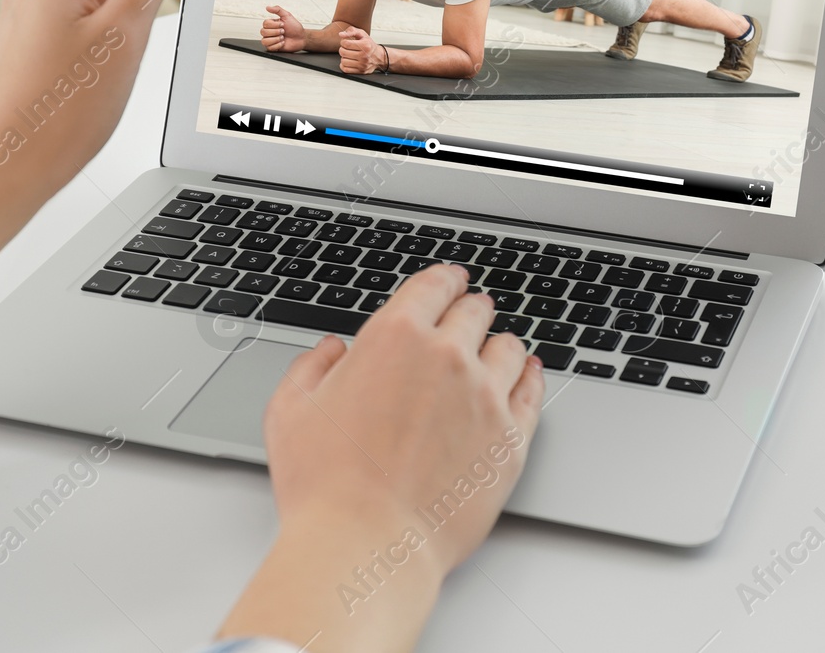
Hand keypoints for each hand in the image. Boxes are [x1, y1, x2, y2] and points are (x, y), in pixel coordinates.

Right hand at [218, 266, 544, 651]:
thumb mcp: (290, 410)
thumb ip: (311, 366)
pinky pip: (534, 392)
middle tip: (468, 315)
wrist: (366, 546)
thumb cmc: (324, 486)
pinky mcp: (512, 438)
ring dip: (498, 344)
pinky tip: (525, 376)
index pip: (434, 286)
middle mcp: (448, 357)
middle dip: (470, 310)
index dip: (444, 279)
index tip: (449, 281)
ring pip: (510, 348)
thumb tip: (331, 351)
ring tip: (492, 351)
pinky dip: (530, 377)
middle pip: (476, 312)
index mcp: (395, 337)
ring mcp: (486, 397)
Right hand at [261, 5, 306, 51]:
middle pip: (263, 32)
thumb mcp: (287, 15)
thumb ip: (277, 10)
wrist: (301, 38)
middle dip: (276, 32)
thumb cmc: (294, 27)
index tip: (283, 25)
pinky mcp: (273, 48)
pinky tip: (283, 43)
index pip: (265, 23)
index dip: (274, 25)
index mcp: (271, 24)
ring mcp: (270, 40)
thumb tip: (267, 7)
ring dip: (275, 39)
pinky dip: (278, 45)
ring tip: (282, 38)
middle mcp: (269, 32)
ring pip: (264, 41)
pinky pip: (269, 48)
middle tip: (283, 31)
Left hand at [338, 27, 385, 73]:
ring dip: (344, 57)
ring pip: (343, 61)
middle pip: (343, 52)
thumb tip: (341, 34)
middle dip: (342, 49)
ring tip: (348, 55)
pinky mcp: (361, 71)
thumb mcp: (362, 34)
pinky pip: (346, 69)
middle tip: (347, 48)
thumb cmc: (369, 44)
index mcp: (365, 45)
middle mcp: (364, 56)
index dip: (343, 42)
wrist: (379, 56)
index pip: (346, 43)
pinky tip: (348, 61)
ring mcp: (363, 65)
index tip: (346, 42)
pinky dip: (344, 65)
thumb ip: (351, 31)